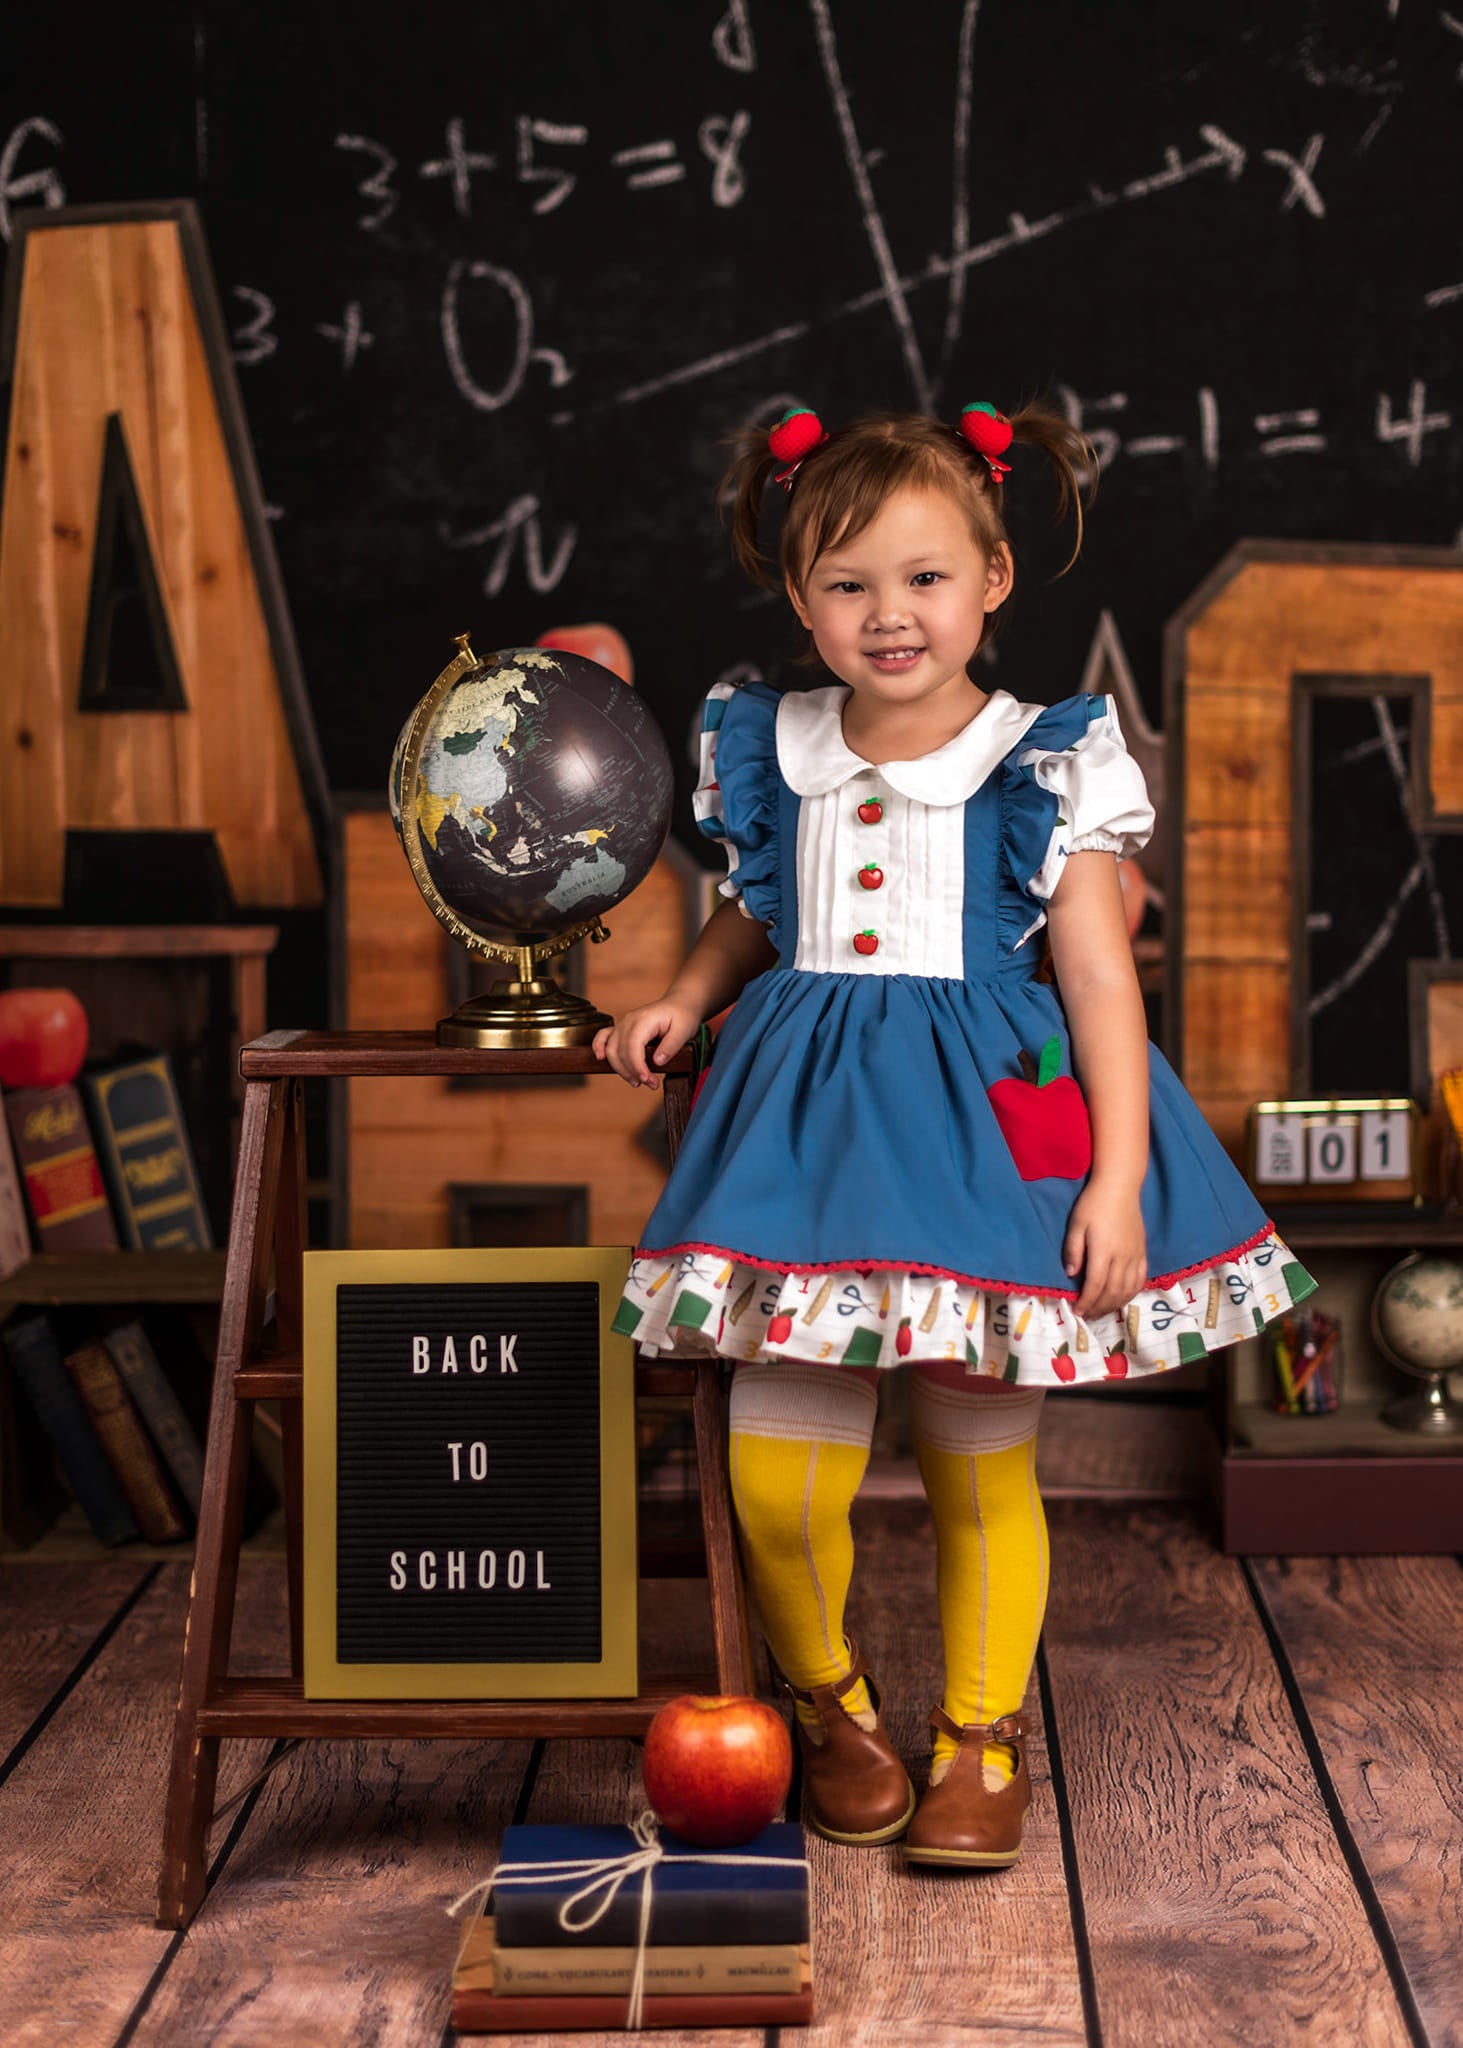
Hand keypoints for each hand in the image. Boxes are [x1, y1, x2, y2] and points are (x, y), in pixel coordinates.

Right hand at [592, 996, 701, 1088]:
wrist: (679, 1004)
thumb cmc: (682, 1015)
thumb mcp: (684, 1030)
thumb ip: (671, 1046)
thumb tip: (657, 1061)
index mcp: (644, 1020)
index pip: (633, 1046)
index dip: (637, 1066)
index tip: (648, 1080)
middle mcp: (629, 1021)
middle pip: (620, 1051)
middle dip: (632, 1072)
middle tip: (651, 1084)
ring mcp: (623, 1024)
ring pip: (611, 1050)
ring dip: (621, 1069)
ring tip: (637, 1081)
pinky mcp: (621, 1029)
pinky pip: (603, 1037)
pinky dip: (599, 1048)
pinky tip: (600, 1059)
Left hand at [1062, 1181, 1146, 1318]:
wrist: (1120, 1187)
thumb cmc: (1093, 1203)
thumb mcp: (1076, 1224)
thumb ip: (1073, 1250)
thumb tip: (1071, 1275)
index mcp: (1104, 1251)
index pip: (1096, 1284)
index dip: (1087, 1301)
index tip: (1077, 1311)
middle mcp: (1122, 1257)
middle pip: (1112, 1291)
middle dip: (1099, 1307)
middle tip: (1088, 1315)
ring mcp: (1135, 1255)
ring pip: (1128, 1289)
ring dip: (1115, 1304)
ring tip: (1102, 1311)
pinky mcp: (1143, 1252)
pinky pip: (1141, 1279)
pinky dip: (1131, 1293)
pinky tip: (1122, 1298)